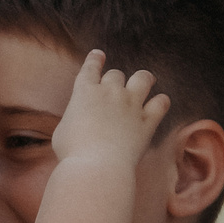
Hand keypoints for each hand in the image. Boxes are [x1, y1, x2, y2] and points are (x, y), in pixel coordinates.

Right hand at [51, 49, 168, 169]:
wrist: (96, 167)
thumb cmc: (73, 154)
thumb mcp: (62, 132)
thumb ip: (74, 119)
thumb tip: (81, 121)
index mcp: (84, 92)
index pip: (90, 68)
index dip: (95, 60)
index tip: (98, 55)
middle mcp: (109, 92)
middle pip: (116, 75)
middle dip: (115, 81)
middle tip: (116, 91)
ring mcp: (130, 105)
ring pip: (143, 78)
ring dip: (144, 79)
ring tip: (145, 81)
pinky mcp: (146, 121)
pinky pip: (160, 103)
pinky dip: (161, 102)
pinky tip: (160, 103)